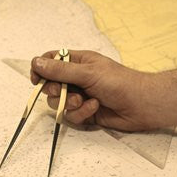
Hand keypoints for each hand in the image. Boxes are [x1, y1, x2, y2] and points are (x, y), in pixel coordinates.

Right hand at [30, 49, 162, 130]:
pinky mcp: (86, 112)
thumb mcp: (87, 73)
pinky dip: (81, 113)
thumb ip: (60, 70)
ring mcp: (81, 95)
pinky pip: (72, 115)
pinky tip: (94, 108)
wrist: (141, 105)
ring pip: (60, 103)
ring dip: (70, 104)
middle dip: (55, 91)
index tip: (36, 79)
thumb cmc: (119, 82)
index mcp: (78, 62)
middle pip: (51, 85)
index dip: (41, 69)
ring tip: (85, 101)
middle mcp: (77, 78)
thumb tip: (36, 62)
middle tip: (63, 92)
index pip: (51, 61)